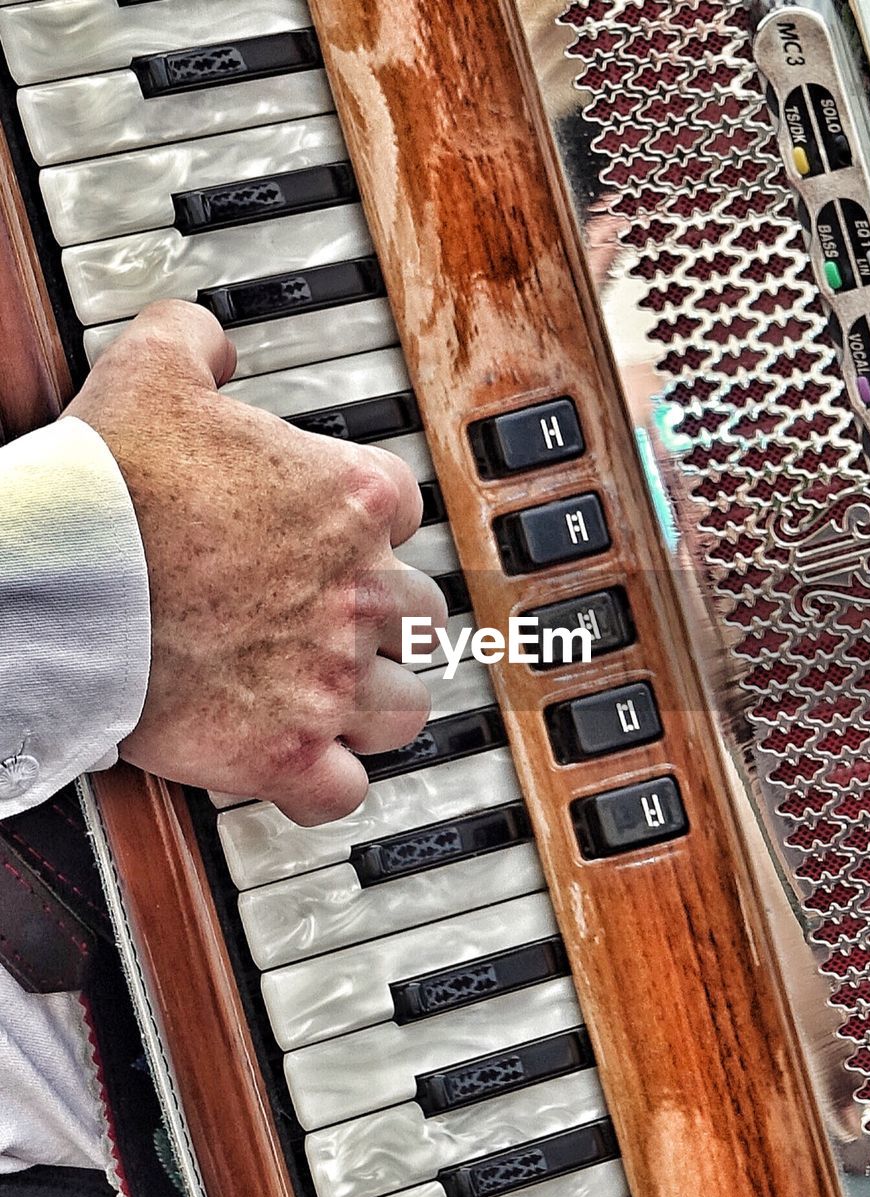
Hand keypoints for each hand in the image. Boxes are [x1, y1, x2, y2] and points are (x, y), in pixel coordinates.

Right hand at [63, 300, 446, 825]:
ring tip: (337, 696)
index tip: (341, 536)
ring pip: (406, 707)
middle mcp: (357, 590)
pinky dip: (327, 785)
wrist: (55, 579)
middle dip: (386, 619)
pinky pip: (343, 791)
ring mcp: (327, 676)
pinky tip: (304, 768)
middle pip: (421, 615)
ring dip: (377, 702)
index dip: (372, 526)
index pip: (406, 510)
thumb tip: (214, 345)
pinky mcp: (284, 750)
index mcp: (349, 499)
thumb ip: (198, 340)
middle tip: (336, 618)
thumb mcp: (152, 369)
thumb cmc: (104, 487)